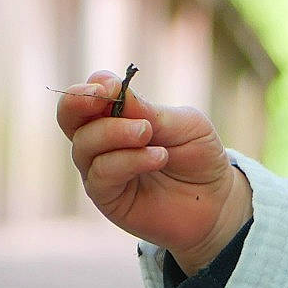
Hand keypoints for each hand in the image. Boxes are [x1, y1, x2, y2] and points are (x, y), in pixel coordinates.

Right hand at [58, 70, 252, 268]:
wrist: (217, 202)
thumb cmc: (199, 157)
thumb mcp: (185, 125)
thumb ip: (150, 111)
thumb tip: (117, 92)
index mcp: (117, 116)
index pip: (89, 95)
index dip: (95, 86)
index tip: (113, 85)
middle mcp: (102, 142)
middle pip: (69, 117)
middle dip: (79, 101)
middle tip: (105, 95)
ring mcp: (102, 170)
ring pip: (84, 145)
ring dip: (115, 134)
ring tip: (148, 133)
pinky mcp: (108, 198)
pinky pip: (102, 175)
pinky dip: (128, 161)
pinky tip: (157, 157)